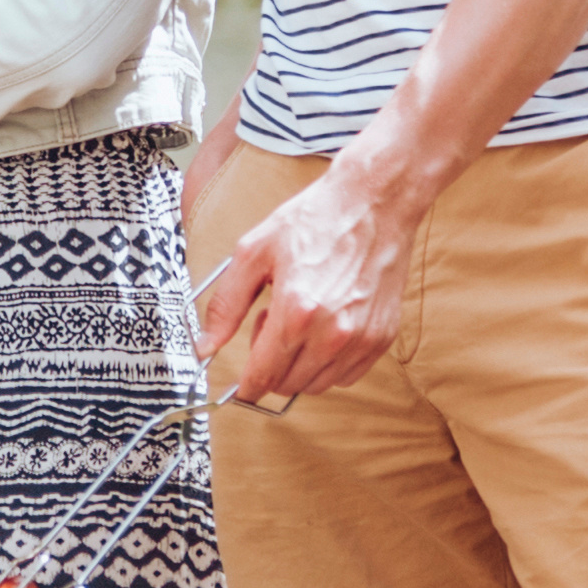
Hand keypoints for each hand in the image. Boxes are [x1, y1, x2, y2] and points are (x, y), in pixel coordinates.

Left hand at [194, 154, 425, 409]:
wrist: (374, 202)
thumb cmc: (316, 220)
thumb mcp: (254, 253)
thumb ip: (225, 305)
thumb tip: (205, 346)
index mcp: (297, 311)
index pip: (263, 376)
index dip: (246, 384)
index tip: (242, 382)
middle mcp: (333, 332)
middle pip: (287, 385)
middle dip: (271, 364)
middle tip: (273, 322)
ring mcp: (361, 338)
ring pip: (316, 385)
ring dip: (299, 365)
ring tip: (301, 321)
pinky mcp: (382, 338)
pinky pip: (346, 377)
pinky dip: (329, 364)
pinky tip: (325, 329)